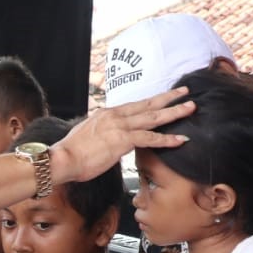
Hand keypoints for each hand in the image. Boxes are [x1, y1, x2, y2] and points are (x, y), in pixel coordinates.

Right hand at [52, 87, 194, 181]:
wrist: (62, 159)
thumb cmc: (71, 153)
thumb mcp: (88, 135)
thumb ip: (101, 133)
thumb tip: (108, 139)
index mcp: (107, 114)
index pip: (135, 105)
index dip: (152, 101)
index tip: (164, 97)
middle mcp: (115, 116)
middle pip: (148, 104)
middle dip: (168, 98)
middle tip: (185, 92)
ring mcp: (120, 126)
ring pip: (153, 117)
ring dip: (174, 112)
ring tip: (190, 108)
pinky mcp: (123, 140)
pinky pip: (150, 138)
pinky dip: (167, 139)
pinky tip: (180, 139)